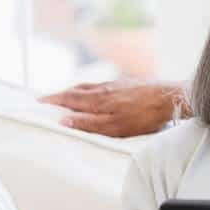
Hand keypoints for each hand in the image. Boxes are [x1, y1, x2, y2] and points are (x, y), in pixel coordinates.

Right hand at [38, 79, 188, 136]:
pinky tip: (98, 93)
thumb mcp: (113, 126)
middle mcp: (104, 87)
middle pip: (77, 89)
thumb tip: (64, 121)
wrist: (170, 98)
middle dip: (62, 94)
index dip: (53, 100)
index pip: (68, 98)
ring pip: (90, 86)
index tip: (39, 101)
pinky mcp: (129, 83)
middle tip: (50, 98)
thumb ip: (88, 123)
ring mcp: (117, 84)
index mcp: (97, 99)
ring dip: (76, 90)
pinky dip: (93, 89)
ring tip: (69, 95)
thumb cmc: (143, 116)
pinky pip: (104, 85)